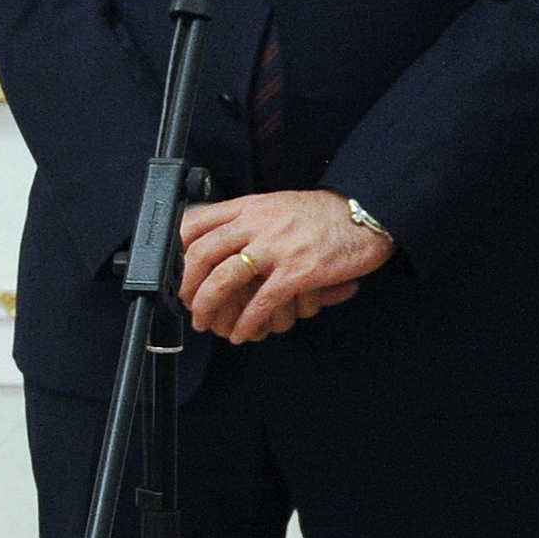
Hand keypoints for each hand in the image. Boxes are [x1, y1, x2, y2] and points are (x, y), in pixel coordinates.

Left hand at [177, 190, 388, 343]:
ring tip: (205, 322)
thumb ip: (246, 219)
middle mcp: (256, 224)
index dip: (175, 249)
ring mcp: (276, 248)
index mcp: (248, 207)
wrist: (367, 215)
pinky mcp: (297, 272)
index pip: (195, 223)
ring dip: (208, 307)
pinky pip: (261, 302)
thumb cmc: (323, 214)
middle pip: (201, 255)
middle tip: (185, 303)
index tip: (171, 270)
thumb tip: (215, 238)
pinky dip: (246, 322)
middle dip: (186, 285)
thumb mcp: (275, 204)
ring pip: (224, 280)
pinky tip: (241, 333)